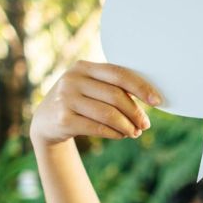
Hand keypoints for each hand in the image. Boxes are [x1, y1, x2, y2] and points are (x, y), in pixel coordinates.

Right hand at [30, 60, 161, 146]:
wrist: (45, 122)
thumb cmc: (78, 102)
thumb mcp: (89, 88)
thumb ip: (112, 88)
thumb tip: (149, 100)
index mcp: (83, 67)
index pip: (118, 74)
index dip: (141, 87)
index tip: (157, 101)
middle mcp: (72, 79)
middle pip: (115, 96)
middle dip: (135, 112)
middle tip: (146, 124)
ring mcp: (65, 98)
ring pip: (108, 114)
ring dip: (127, 126)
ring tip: (135, 132)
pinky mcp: (63, 119)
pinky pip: (97, 127)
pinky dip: (114, 133)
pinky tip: (121, 135)